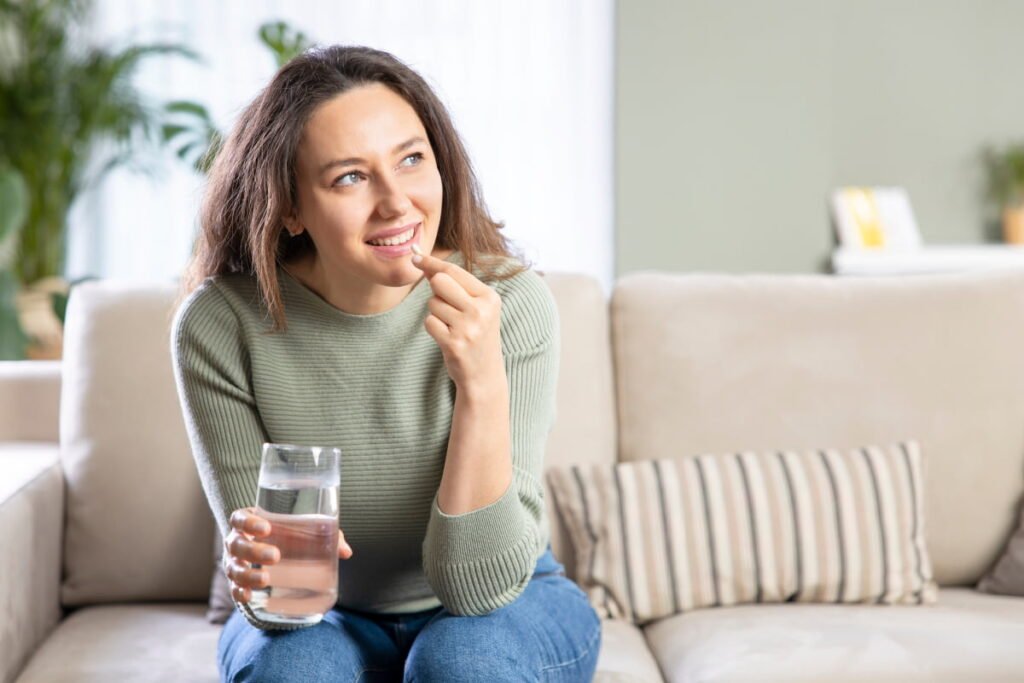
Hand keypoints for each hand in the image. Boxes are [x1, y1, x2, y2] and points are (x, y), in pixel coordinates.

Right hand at [223, 506, 352, 603]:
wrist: (273, 554)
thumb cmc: (290, 537)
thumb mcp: (305, 532)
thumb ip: (325, 537)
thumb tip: (346, 552)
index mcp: (250, 523)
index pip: (239, 518)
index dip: (248, 522)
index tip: (266, 529)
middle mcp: (237, 541)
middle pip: (236, 543)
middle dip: (253, 550)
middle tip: (275, 556)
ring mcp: (234, 563)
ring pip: (233, 567)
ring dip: (247, 574)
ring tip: (266, 579)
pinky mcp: (238, 582)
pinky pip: (233, 588)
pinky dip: (238, 592)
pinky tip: (248, 596)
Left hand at [412, 250, 505, 391]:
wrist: (484, 374)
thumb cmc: (477, 335)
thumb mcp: (477, 308)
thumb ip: (456, 285)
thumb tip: (425, 263)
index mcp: (489, 297)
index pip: (454, 271)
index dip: (432, 263)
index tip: (415, 256)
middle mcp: (481, 310)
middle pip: (440, 282)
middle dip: (436, 290)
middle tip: (446, 304)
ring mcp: (468, 328)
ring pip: (432, 303)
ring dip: (436, 313)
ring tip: (453, 326)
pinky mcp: (454, 344)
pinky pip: (429, 322)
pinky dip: (434, 328)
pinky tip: (448, 337)